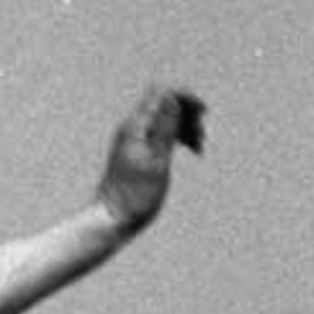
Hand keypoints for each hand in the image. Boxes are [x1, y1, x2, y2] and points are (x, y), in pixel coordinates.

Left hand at [96, 84, 204, 236]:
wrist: (111, 220)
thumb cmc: (136, 196)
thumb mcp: (157, 160)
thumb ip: (165, 127)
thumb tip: (172, 97)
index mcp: (136, 127)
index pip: (162, 92)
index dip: (185, 98)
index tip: (202, 114)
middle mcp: (130, 129)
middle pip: (164, 103)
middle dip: (187, 114)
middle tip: (201, 138)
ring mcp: (131, 140)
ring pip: (164, 119)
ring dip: (184, 127)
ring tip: (198, 148)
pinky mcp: (133, 152)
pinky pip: (158, 134)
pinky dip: (174, 138)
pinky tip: (186, 152)